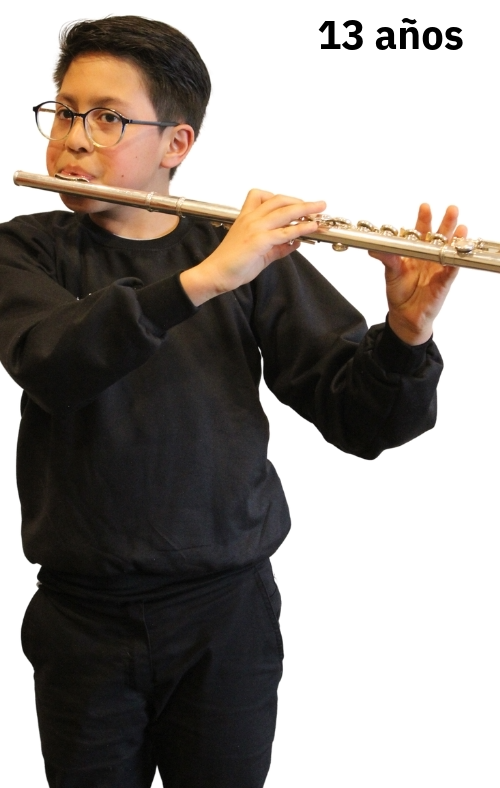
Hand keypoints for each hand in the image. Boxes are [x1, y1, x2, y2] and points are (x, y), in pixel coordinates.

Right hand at [180, 189, 325, 305]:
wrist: (216, 274)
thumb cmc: (232, 264)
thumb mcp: (260, 254)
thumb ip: (278, 247)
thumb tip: (295, 243)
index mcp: (247, 217)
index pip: (266, 197)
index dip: (285, 199)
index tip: (300, 205)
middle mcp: (251, 218)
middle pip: (279, 200)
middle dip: (302, 202)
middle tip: (318, 204)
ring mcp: (254, 228)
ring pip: (284, 212)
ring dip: (305, 210)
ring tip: (320, 211)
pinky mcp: (258, 240)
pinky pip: (283, 232)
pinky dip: (299, 229)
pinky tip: (310, 229)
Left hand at [369, 204, 466, 344]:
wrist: (405, 315)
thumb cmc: (399, 292)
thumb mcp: (391, 273)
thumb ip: (386, 258)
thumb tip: (373, 248)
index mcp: (416, 252)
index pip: (421, 232)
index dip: (424, 219)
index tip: (425, 207)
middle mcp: (429, 257)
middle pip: (440, 237)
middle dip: (446, 223)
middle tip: (451, 210)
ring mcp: (438, 268)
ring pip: (448, 250)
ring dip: (455, 239)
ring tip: (461, 227)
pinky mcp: (444, 282)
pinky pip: (451, 270)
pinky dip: (454, 262)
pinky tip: (458, 253)